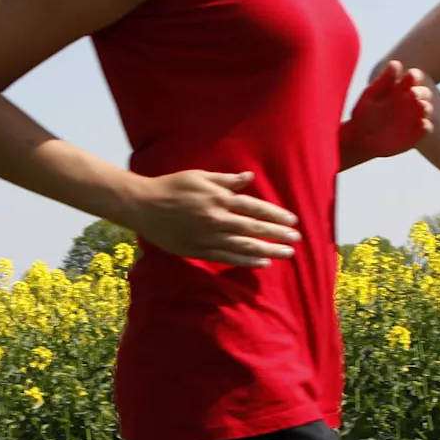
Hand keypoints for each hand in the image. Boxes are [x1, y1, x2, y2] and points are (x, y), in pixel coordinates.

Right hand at [121, 171, 300, 266]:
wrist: (143, 206)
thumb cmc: (172, 187)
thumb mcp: (200, 177)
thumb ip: (226, 181)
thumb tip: (249, 178)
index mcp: (218, 199)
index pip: (254, 208)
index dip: (275, 215)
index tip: (292, 221)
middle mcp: (217, 220)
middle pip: (254, 229)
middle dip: (278, 235)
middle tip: (296, 239)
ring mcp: (208, 238)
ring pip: (244, 247)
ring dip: (268, 251)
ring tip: (287, 254)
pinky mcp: (199, 251)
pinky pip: (228, 258)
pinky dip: (247, 261)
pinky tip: (263, 262)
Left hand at [342, 61, 432, 165]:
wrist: (358, 139)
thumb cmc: (363, 114)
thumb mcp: (371, 95)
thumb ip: (384, 81)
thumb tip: (396, 63)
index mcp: (400, 89)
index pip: (414, 78)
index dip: (415, 76)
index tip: (410, 76)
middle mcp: (409, 102)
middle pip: (424, 93)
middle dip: (421, 92)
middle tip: (412, 94)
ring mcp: (414, 118)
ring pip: (427, 109)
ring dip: (425, 107)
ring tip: (419, 106)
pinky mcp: (415, 133)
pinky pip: (426, 128)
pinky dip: (426, 126)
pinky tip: (420, 124)